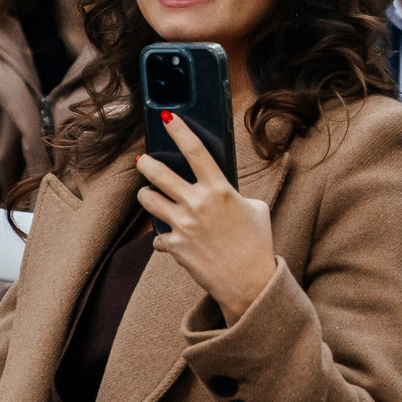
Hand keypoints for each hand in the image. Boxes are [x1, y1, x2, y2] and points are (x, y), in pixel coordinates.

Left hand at [137, 114, 274, 322]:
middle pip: (158, 173)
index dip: (179, 130)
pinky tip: (170, 239)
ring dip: (146, 195)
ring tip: (149, 195)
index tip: (167, 118)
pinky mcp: (174, 246)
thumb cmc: (257, 244)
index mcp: (219, 189)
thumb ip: (233, 195)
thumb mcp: (256, 209)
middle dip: (146, 163)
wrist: (249, 283)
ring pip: (148, 200)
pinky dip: (163, 237)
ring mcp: (183, 225)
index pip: (194, 151)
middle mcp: (197, 203)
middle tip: (143, 161)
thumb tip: (221, 192)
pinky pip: (158, 236)